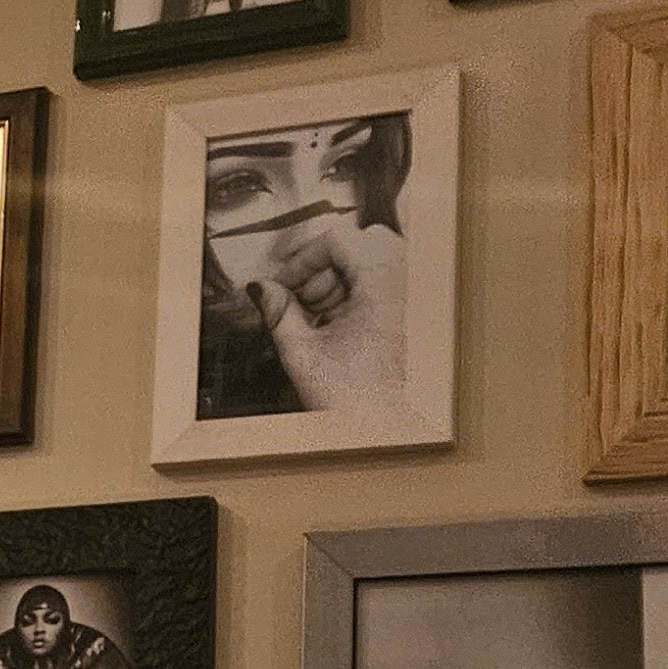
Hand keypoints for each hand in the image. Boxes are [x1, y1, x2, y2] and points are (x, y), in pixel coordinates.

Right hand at [252, 218, 408, 413]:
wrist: (381, 429)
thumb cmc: (353, 400)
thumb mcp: (301, 352)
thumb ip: (278, 312)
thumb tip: (263, 288)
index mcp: (381, 287)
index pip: (339, 239)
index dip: (304, 257)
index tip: (284, 281)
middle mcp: (400, 287)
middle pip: (358, 244)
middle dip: (322, 266)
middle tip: (301, 296)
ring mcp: (404, 299)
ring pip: (366, 262)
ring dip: (334, 282)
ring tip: (316, 317)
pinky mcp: (400, 313)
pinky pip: (374, 285)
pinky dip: (347, 296)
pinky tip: (332, 326)